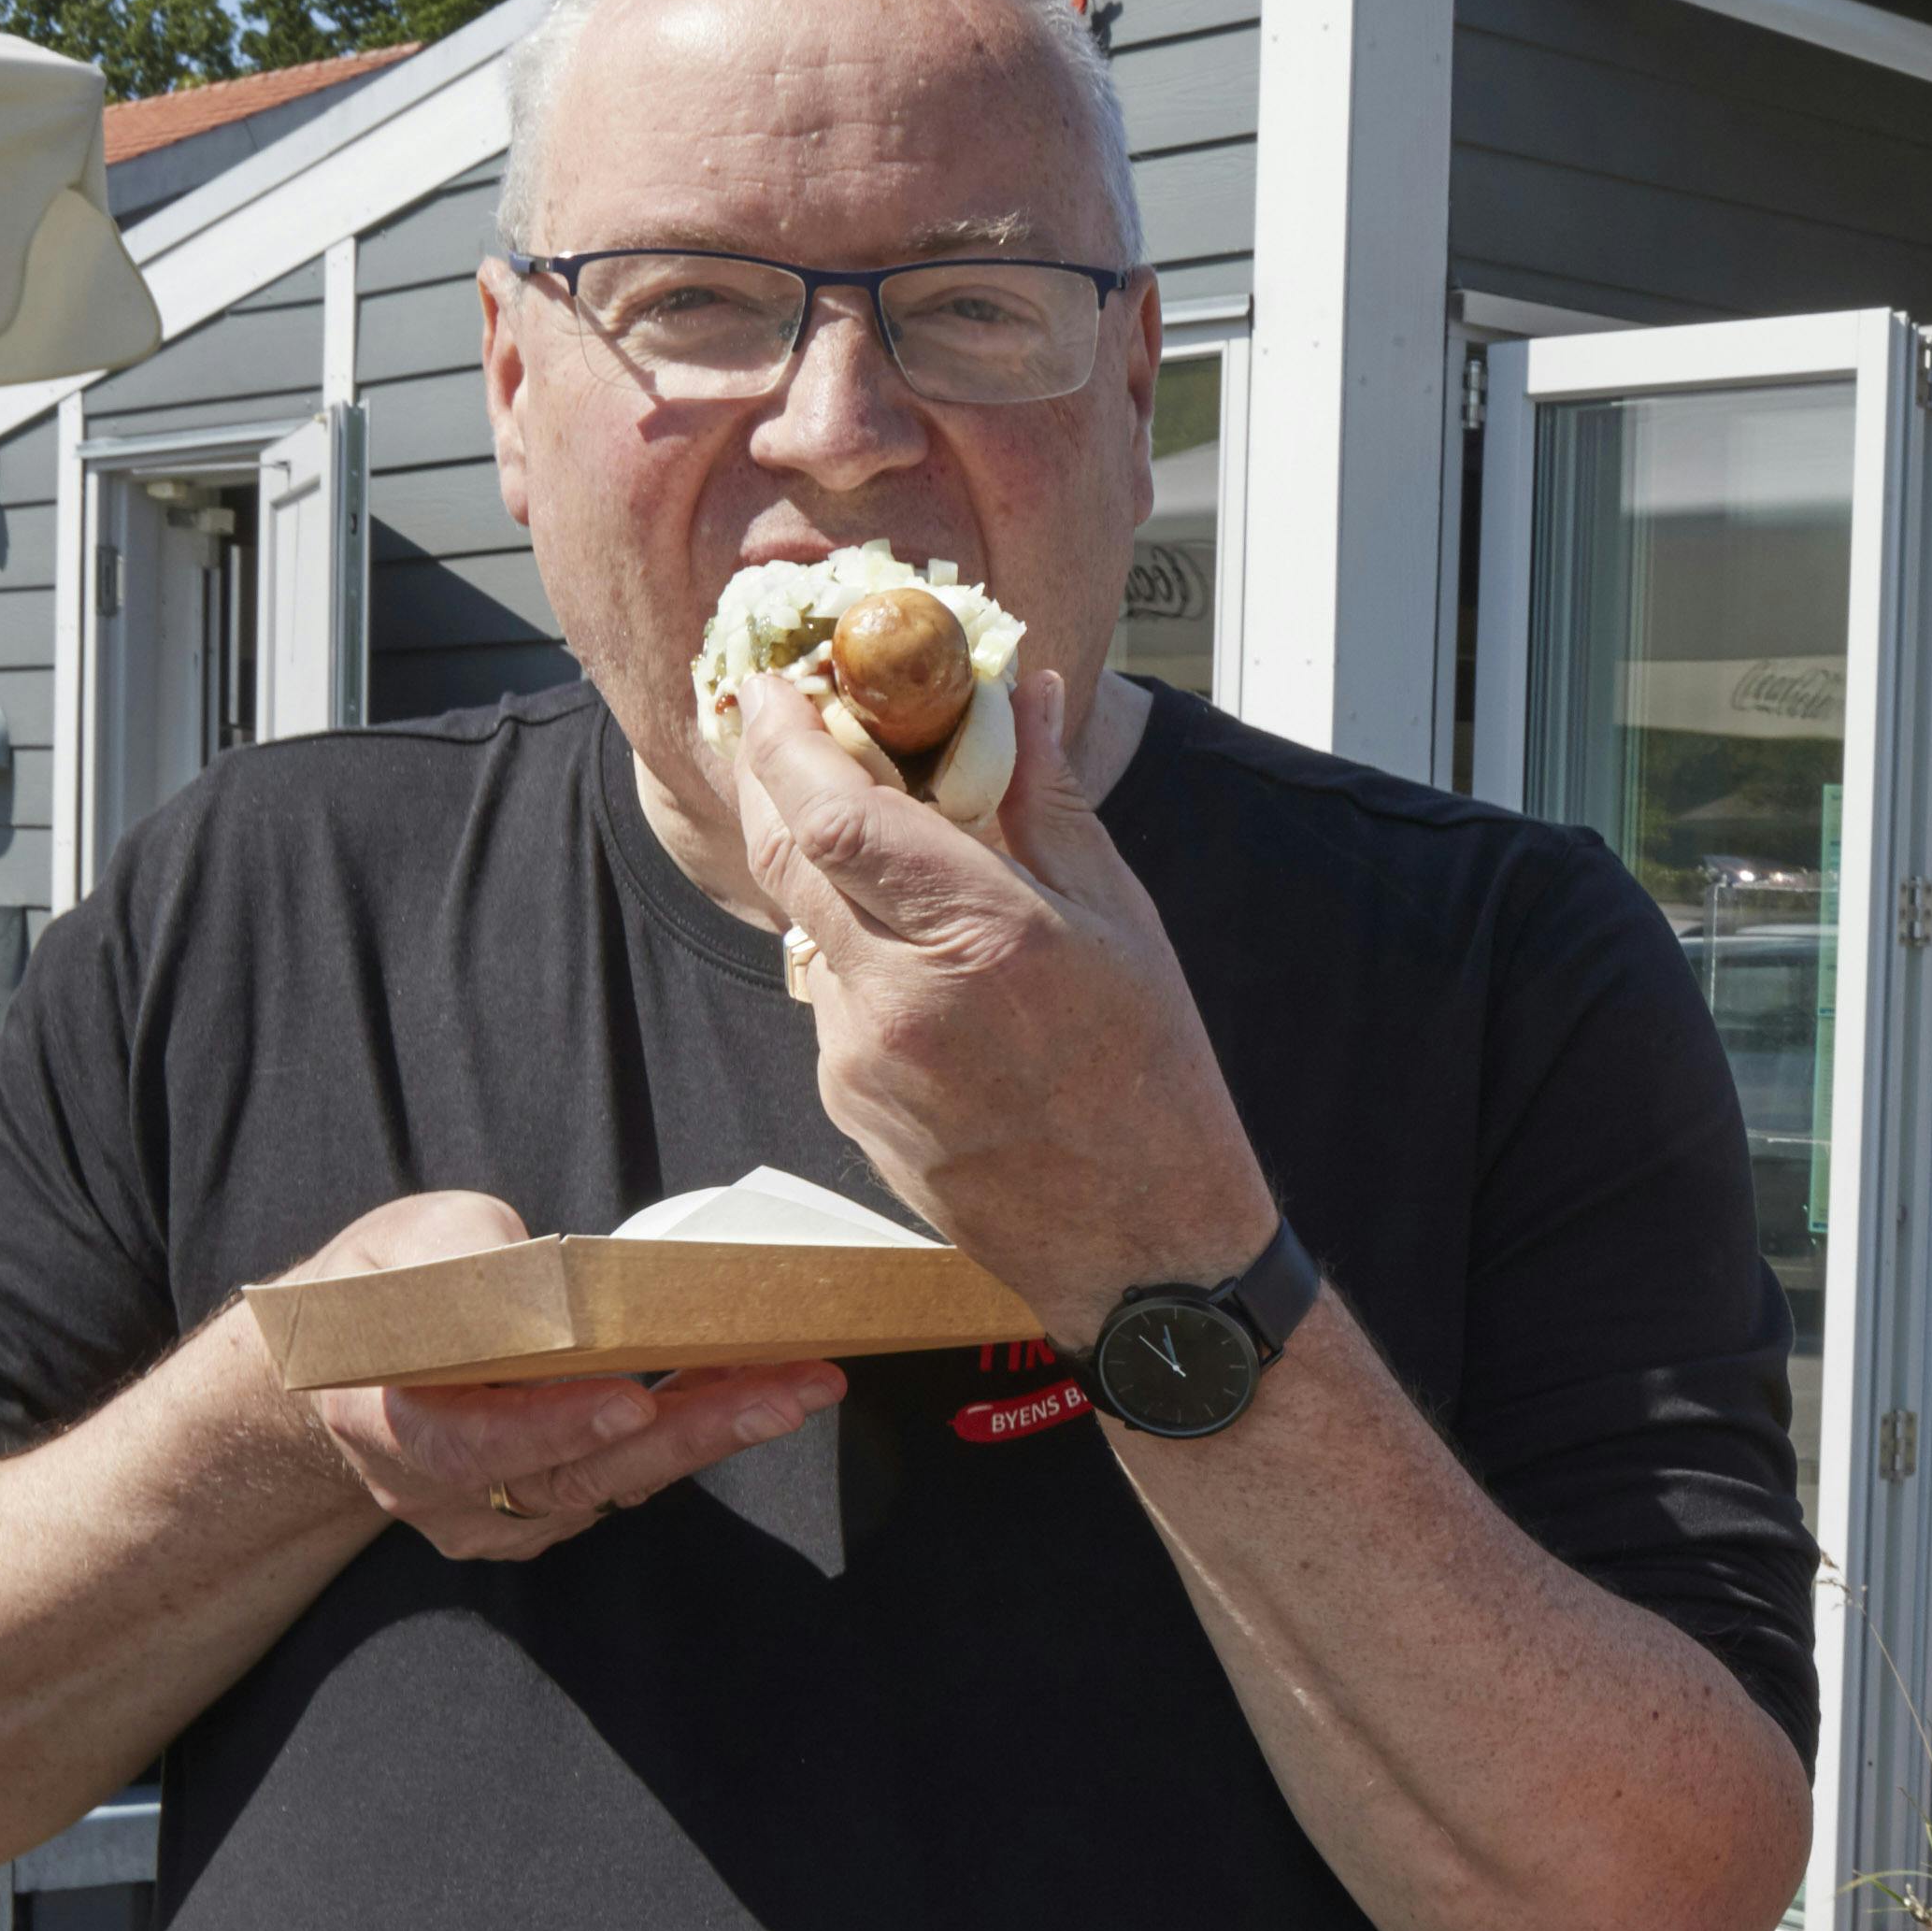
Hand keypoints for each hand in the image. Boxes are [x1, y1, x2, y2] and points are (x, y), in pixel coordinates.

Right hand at [278, 1191, 848, 1563]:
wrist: (363, 1358)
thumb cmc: (389, 1287)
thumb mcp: (407, 1247)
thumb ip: (471, 1266)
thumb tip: (550, 1278)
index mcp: (389, 1421)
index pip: (472, 1445)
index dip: (552, 1427)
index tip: (629, 1403)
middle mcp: (444, 1490)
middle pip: (577, 1475)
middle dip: (691, 1431)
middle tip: (789, 1391)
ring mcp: (498, 1514)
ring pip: (618, 1485)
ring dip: (716, 1430)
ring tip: (804, 1383)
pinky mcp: (549, 1513)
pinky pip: (630, 1483)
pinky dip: (696, 1435)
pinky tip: (763, 1393)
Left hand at [724, 666, 1273, 1340]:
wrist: (1142, 1246)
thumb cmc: (1155, 1082)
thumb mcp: (1122, 922)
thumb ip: (1051, 801)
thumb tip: (1025, 693)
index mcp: (983, 935)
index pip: (831, 810)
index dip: (785, 735)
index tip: (778, 685)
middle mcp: (902, 996)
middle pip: (786, 855)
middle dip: (776, 779)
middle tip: (791, 722)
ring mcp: (861, 1057)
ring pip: (806, 925)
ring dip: (828, 872)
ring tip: (896, 851)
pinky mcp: (847, 1102)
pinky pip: (828, 996)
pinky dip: (857, 953)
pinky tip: (924, 962)